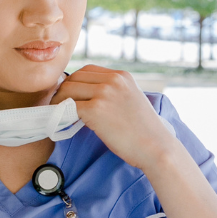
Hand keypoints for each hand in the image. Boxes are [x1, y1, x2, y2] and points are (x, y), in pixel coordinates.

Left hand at [56, 65, 180, 170]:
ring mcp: (104, 93)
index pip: (87, 70)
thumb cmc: (144, 131)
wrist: (156, 147)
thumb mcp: (131, 100)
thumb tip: (85, 97)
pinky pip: (69, 107)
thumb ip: (112, 93)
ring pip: (68, 89)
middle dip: (64, 91)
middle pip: (74, 77)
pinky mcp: (96, 109)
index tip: (70, 96)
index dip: (75, 82)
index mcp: (122, 75)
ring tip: (60, 115)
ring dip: (59, 102)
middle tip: (60, 106)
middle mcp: (113, 80)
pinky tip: (63, 122)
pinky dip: (62, 114)